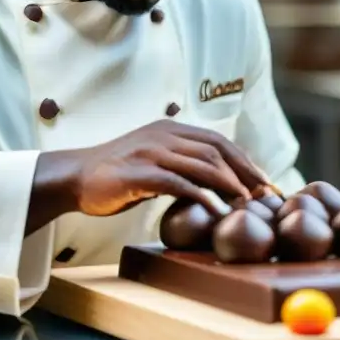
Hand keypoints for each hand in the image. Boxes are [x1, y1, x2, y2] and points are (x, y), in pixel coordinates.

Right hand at [62, 120, 270, 216]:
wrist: (75, 177)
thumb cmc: (118, 174)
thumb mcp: (155, 160)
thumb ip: (182, 164)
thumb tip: (218, 182)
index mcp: (171, 129)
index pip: (218, 141)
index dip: (244, 161)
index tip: (264, 183)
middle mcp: (164, 135)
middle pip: (216, 150)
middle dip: (245, 173)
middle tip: (264, 196)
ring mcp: (151, 151)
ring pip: (202, 164)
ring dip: (229, 185)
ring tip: (248, 204)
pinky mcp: (139, 172)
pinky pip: (178, 182)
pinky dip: (201, 196)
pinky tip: (217, 210)